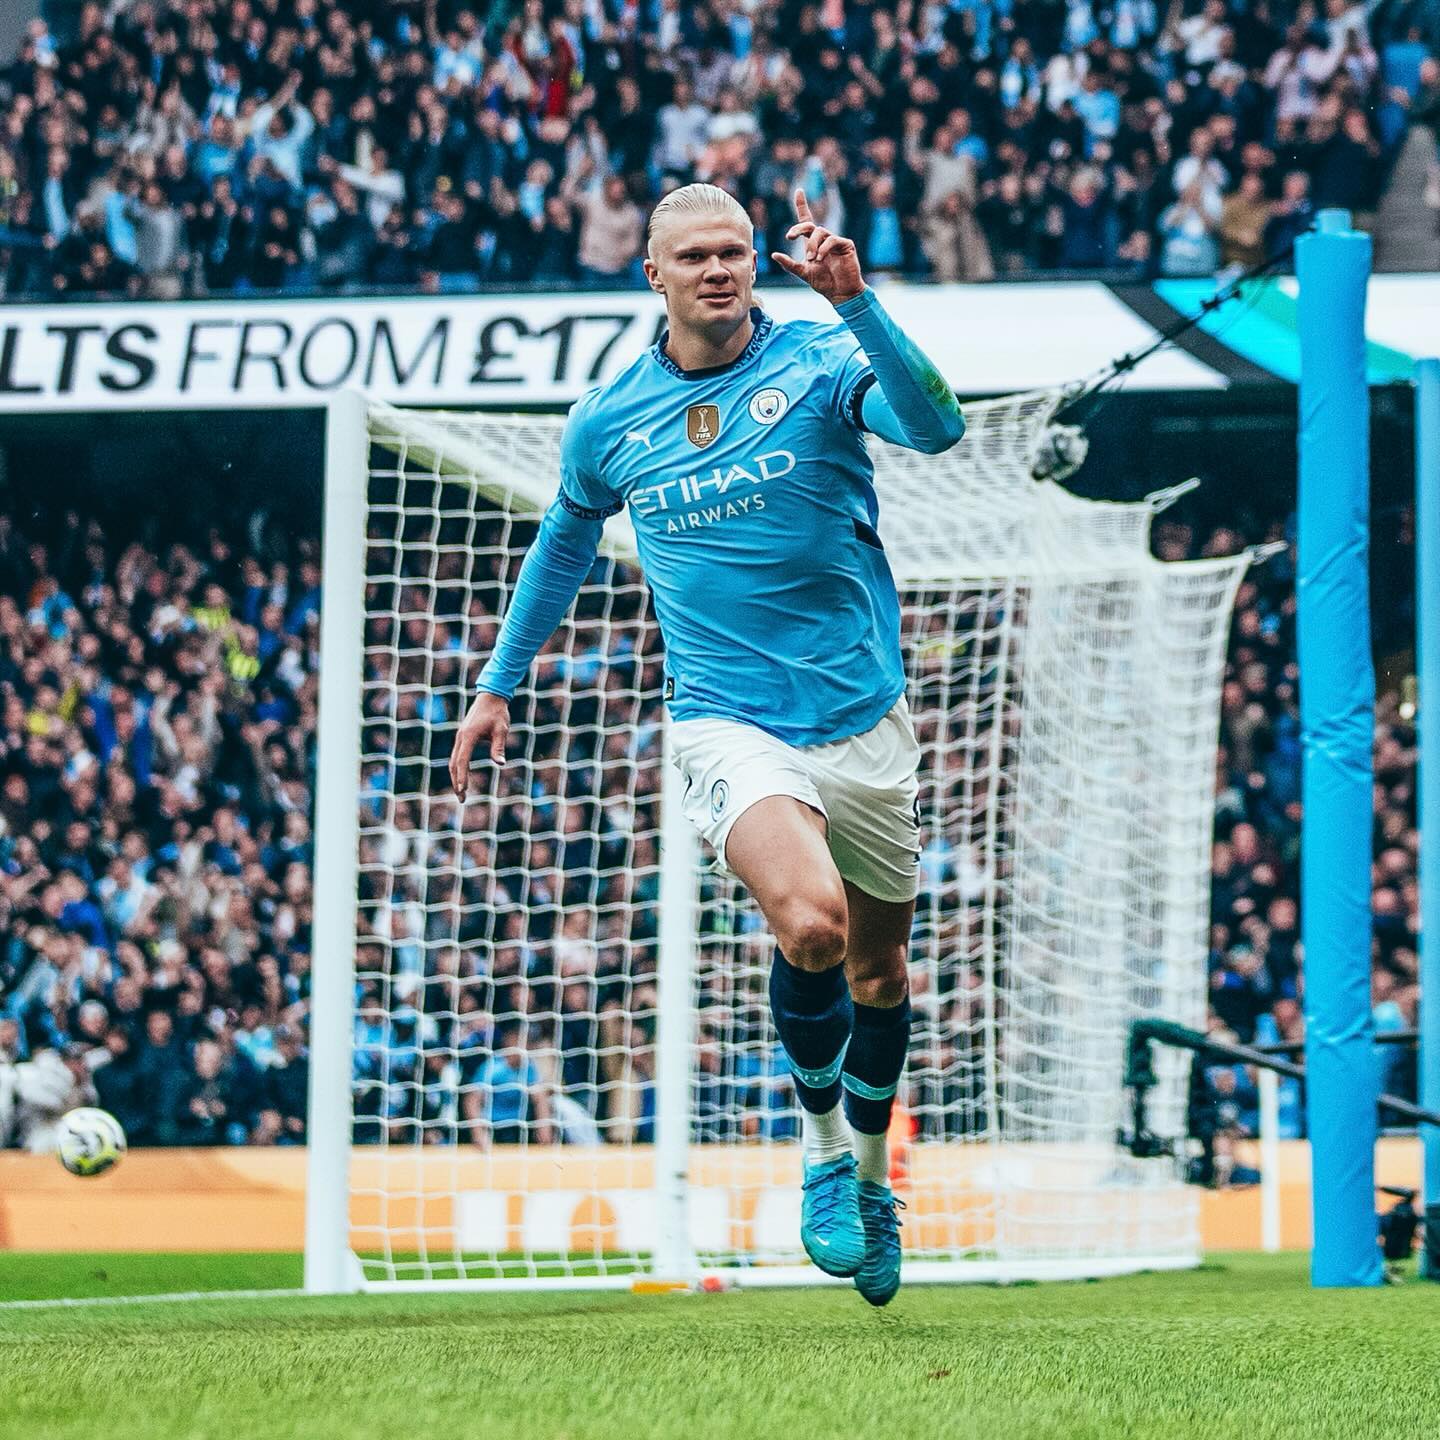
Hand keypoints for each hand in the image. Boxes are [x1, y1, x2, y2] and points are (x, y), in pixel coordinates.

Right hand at [450, 691, 509, 800]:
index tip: (463, 790)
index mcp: (468, 736)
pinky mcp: (463, 737)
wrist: (491, 697)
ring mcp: (460, 737)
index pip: (463, 760)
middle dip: (457, 782)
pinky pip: (457, 756)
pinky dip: (458, 768)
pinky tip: (462, 778)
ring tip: (461, 792)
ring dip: (456, 777)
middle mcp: (461, 737)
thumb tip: (500, 764)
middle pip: (454, 764)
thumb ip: (498, 747)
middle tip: (461, 798)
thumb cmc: (498, 713)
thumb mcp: (501, 730)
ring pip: (454, 761)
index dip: (462, 776)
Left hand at [770, 188, 864, 304]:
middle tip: (790, 237)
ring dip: (812, 245)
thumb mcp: (803, 273)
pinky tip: (820, 258)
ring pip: (820, 232)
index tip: (799, 191)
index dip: (802, 205)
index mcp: (813, 243)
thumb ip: (789, 264)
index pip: (806, 220)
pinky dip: (823, 248)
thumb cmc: (824, 283)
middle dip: (798, 229)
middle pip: (809, 225)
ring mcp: (835, 241)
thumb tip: (773, 254)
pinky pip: (832, 240)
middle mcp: (824, 239)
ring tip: (811, 260)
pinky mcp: (846, 245)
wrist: (841, 294)